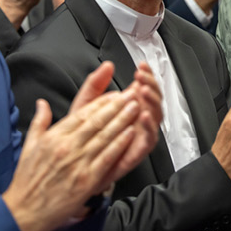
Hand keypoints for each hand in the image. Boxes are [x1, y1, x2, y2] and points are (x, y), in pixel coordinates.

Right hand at [3, 65, 146, 230]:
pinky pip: (107, 157)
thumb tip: (42, 103)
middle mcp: (66, 147)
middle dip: (116, 107)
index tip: (113, 95)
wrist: (25, 211)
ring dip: (122, 121)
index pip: (82, 114)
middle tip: (130, 96)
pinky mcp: (87, 180)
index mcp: (53, 137)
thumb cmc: (27, 181)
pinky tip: (130, 134)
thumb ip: (39, 122)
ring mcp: (78, 163)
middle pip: (96, 122)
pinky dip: (120, 144)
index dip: (100, 102)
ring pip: (105, 136)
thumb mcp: (29, 146)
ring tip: (134, 109)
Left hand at [67, 62, 160, 183]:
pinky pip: (150, 139)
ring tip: (143, 90)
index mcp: (127, 105)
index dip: (146, 74)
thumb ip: (95, 84)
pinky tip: (143, 115)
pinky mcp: (138, 150)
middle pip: (154, 98)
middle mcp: (136, 118)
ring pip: (156, 115)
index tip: (141, 66)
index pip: (144, 85)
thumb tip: (107, 65)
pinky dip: (150, 126)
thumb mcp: (85, 104)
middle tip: (142, 77)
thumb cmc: (80, 136)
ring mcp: (139, 133)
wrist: (74, 165)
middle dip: (151, 84)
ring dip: (153, 101)